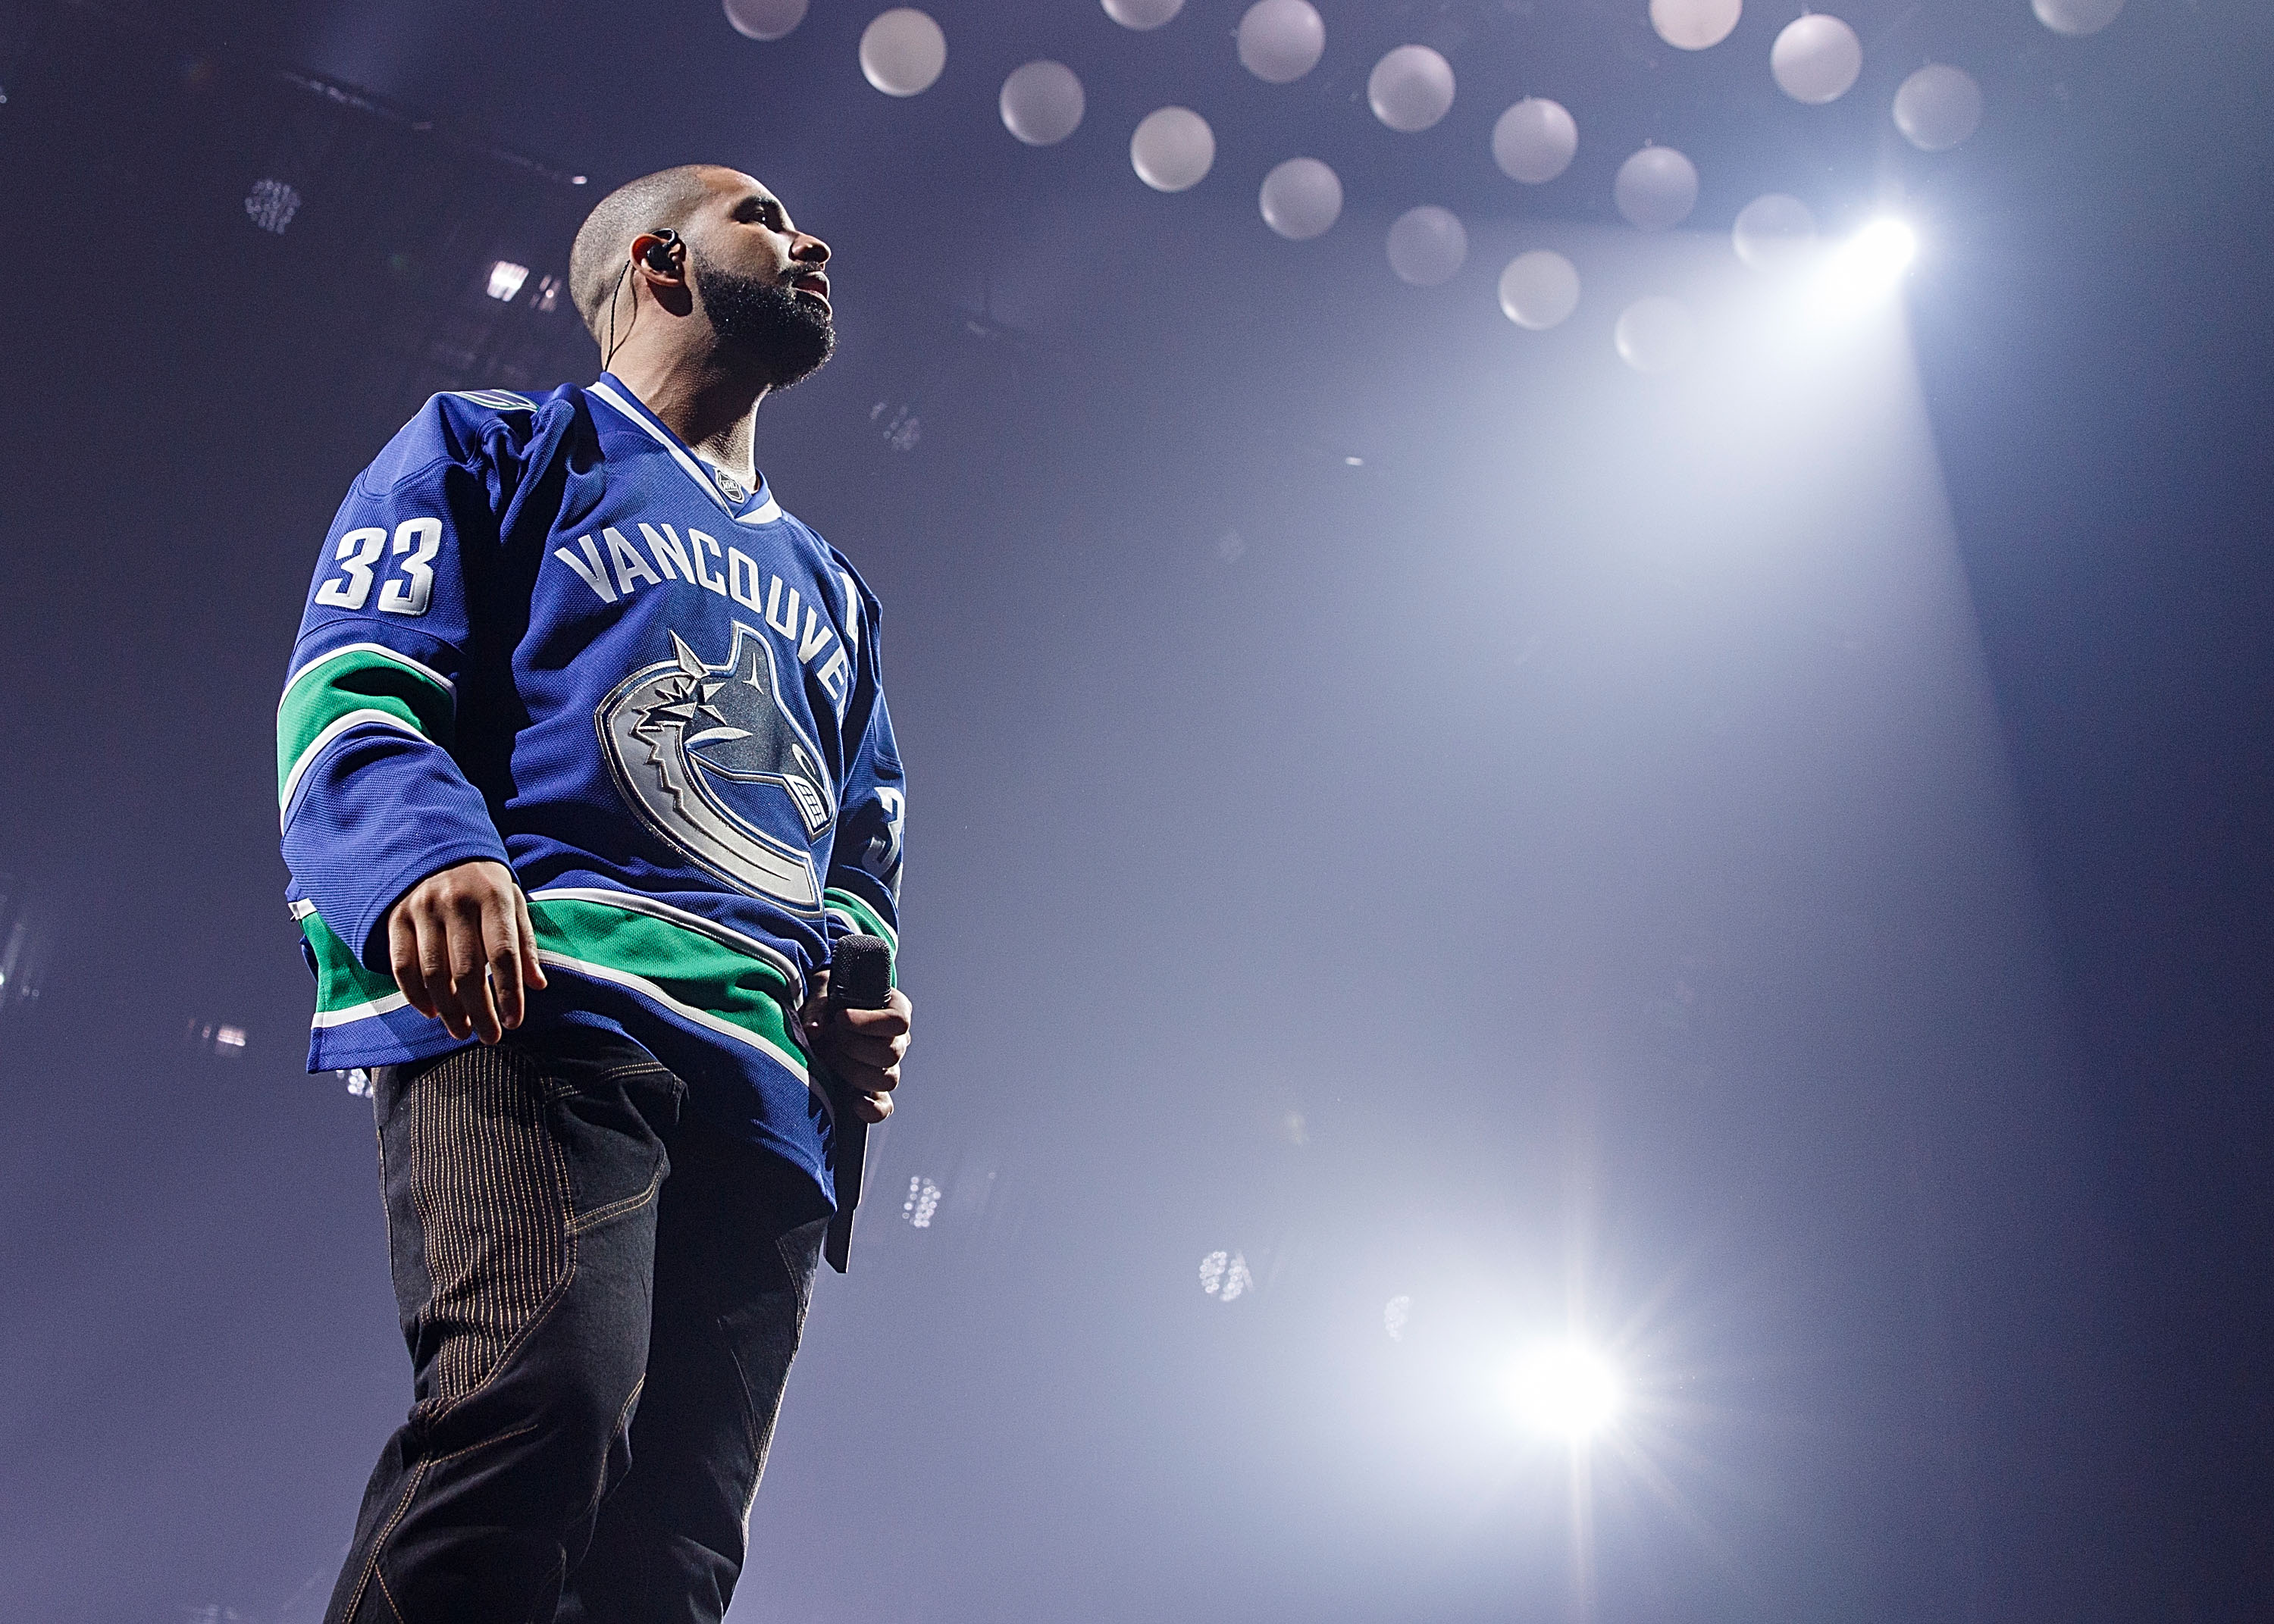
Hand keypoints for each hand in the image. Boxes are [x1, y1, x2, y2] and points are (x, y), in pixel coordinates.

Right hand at [385, 860, 547, 1044]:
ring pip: (433, 973)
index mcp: (493, 896)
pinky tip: (431, 1013)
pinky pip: (402, 966)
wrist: (437, 847)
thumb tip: (538, 985)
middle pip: (467, 971)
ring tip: (462, 1032)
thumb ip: (525, 942)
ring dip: (448, 1010)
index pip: (503, 954)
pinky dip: (415, 996)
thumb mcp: (513, 902)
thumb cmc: (485, 884)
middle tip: (489, 1037)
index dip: (509, 993)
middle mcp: (456, 902)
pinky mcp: (396, 917)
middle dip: (480, 1011)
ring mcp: (422, 909)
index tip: (515, 1022)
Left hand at [801, 975, 912, 1123]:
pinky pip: (884, 1107)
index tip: (840, 1018)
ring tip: (828, 1056)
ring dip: (853, 1071)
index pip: (898, 1022)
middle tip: (828, 1037)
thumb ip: (819, 1007)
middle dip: (853, 1047)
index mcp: (895, 1010)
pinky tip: (853, 1102)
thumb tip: (814, 1030)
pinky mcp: (875, 1091)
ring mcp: (889, 1068)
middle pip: (891, 1053)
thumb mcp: (824, 992)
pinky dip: (871, 1109)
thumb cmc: (831, 1000)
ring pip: (887, 1080)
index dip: (869, 1023)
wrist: (824, 1018)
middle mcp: (898, 1040)